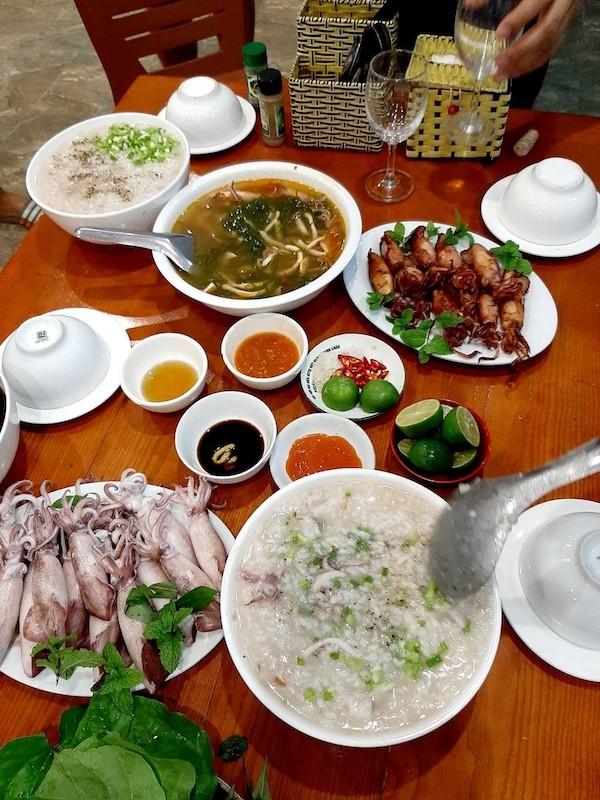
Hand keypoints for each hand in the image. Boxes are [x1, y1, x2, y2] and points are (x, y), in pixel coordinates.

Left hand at [466, 0, 582, 79]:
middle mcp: (563, 3)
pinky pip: (551, 49)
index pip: (535, 4)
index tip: (499, 34)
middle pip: (546, 31)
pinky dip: (533, 63)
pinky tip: (515, 71)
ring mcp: (568, 16)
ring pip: (550, 44)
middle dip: (521, 51)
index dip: (518, 19)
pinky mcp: (565, 27)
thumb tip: (468, 4)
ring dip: (525, 63)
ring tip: (501, 74)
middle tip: (498, 63)